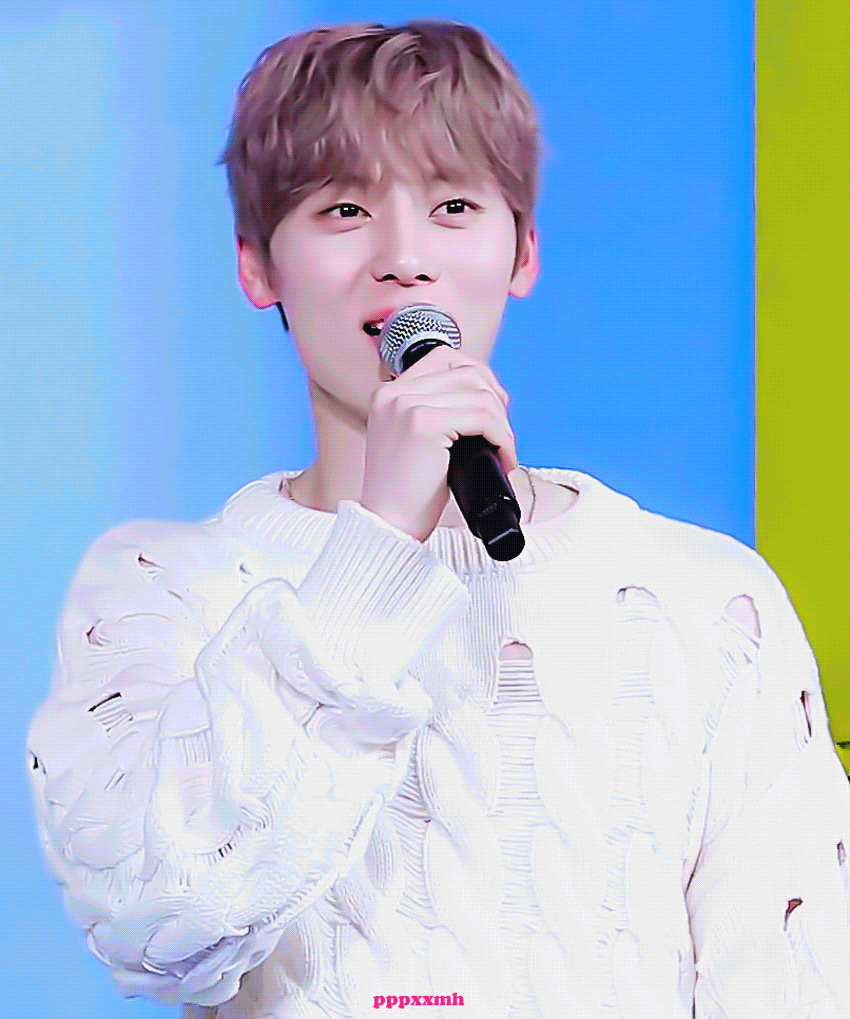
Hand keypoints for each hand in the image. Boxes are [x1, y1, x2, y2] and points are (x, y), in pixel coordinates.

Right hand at [360, 344, 517, 541]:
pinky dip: (502, 438)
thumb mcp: (415, 442)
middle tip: (503, 437)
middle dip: (496, 402)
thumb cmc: (406, 495)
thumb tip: (489, 399)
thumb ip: (437, 414)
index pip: (445, 358)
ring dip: (503, 425)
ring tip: (503, 453)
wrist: (386, 527)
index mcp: (388, 394)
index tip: (494, 410)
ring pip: (480, 395)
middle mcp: (393, 393)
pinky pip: (482, 418)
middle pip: (468, 372)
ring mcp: (405, 405)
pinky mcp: (421, 424)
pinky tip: (502, 460)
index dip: (479, 378)